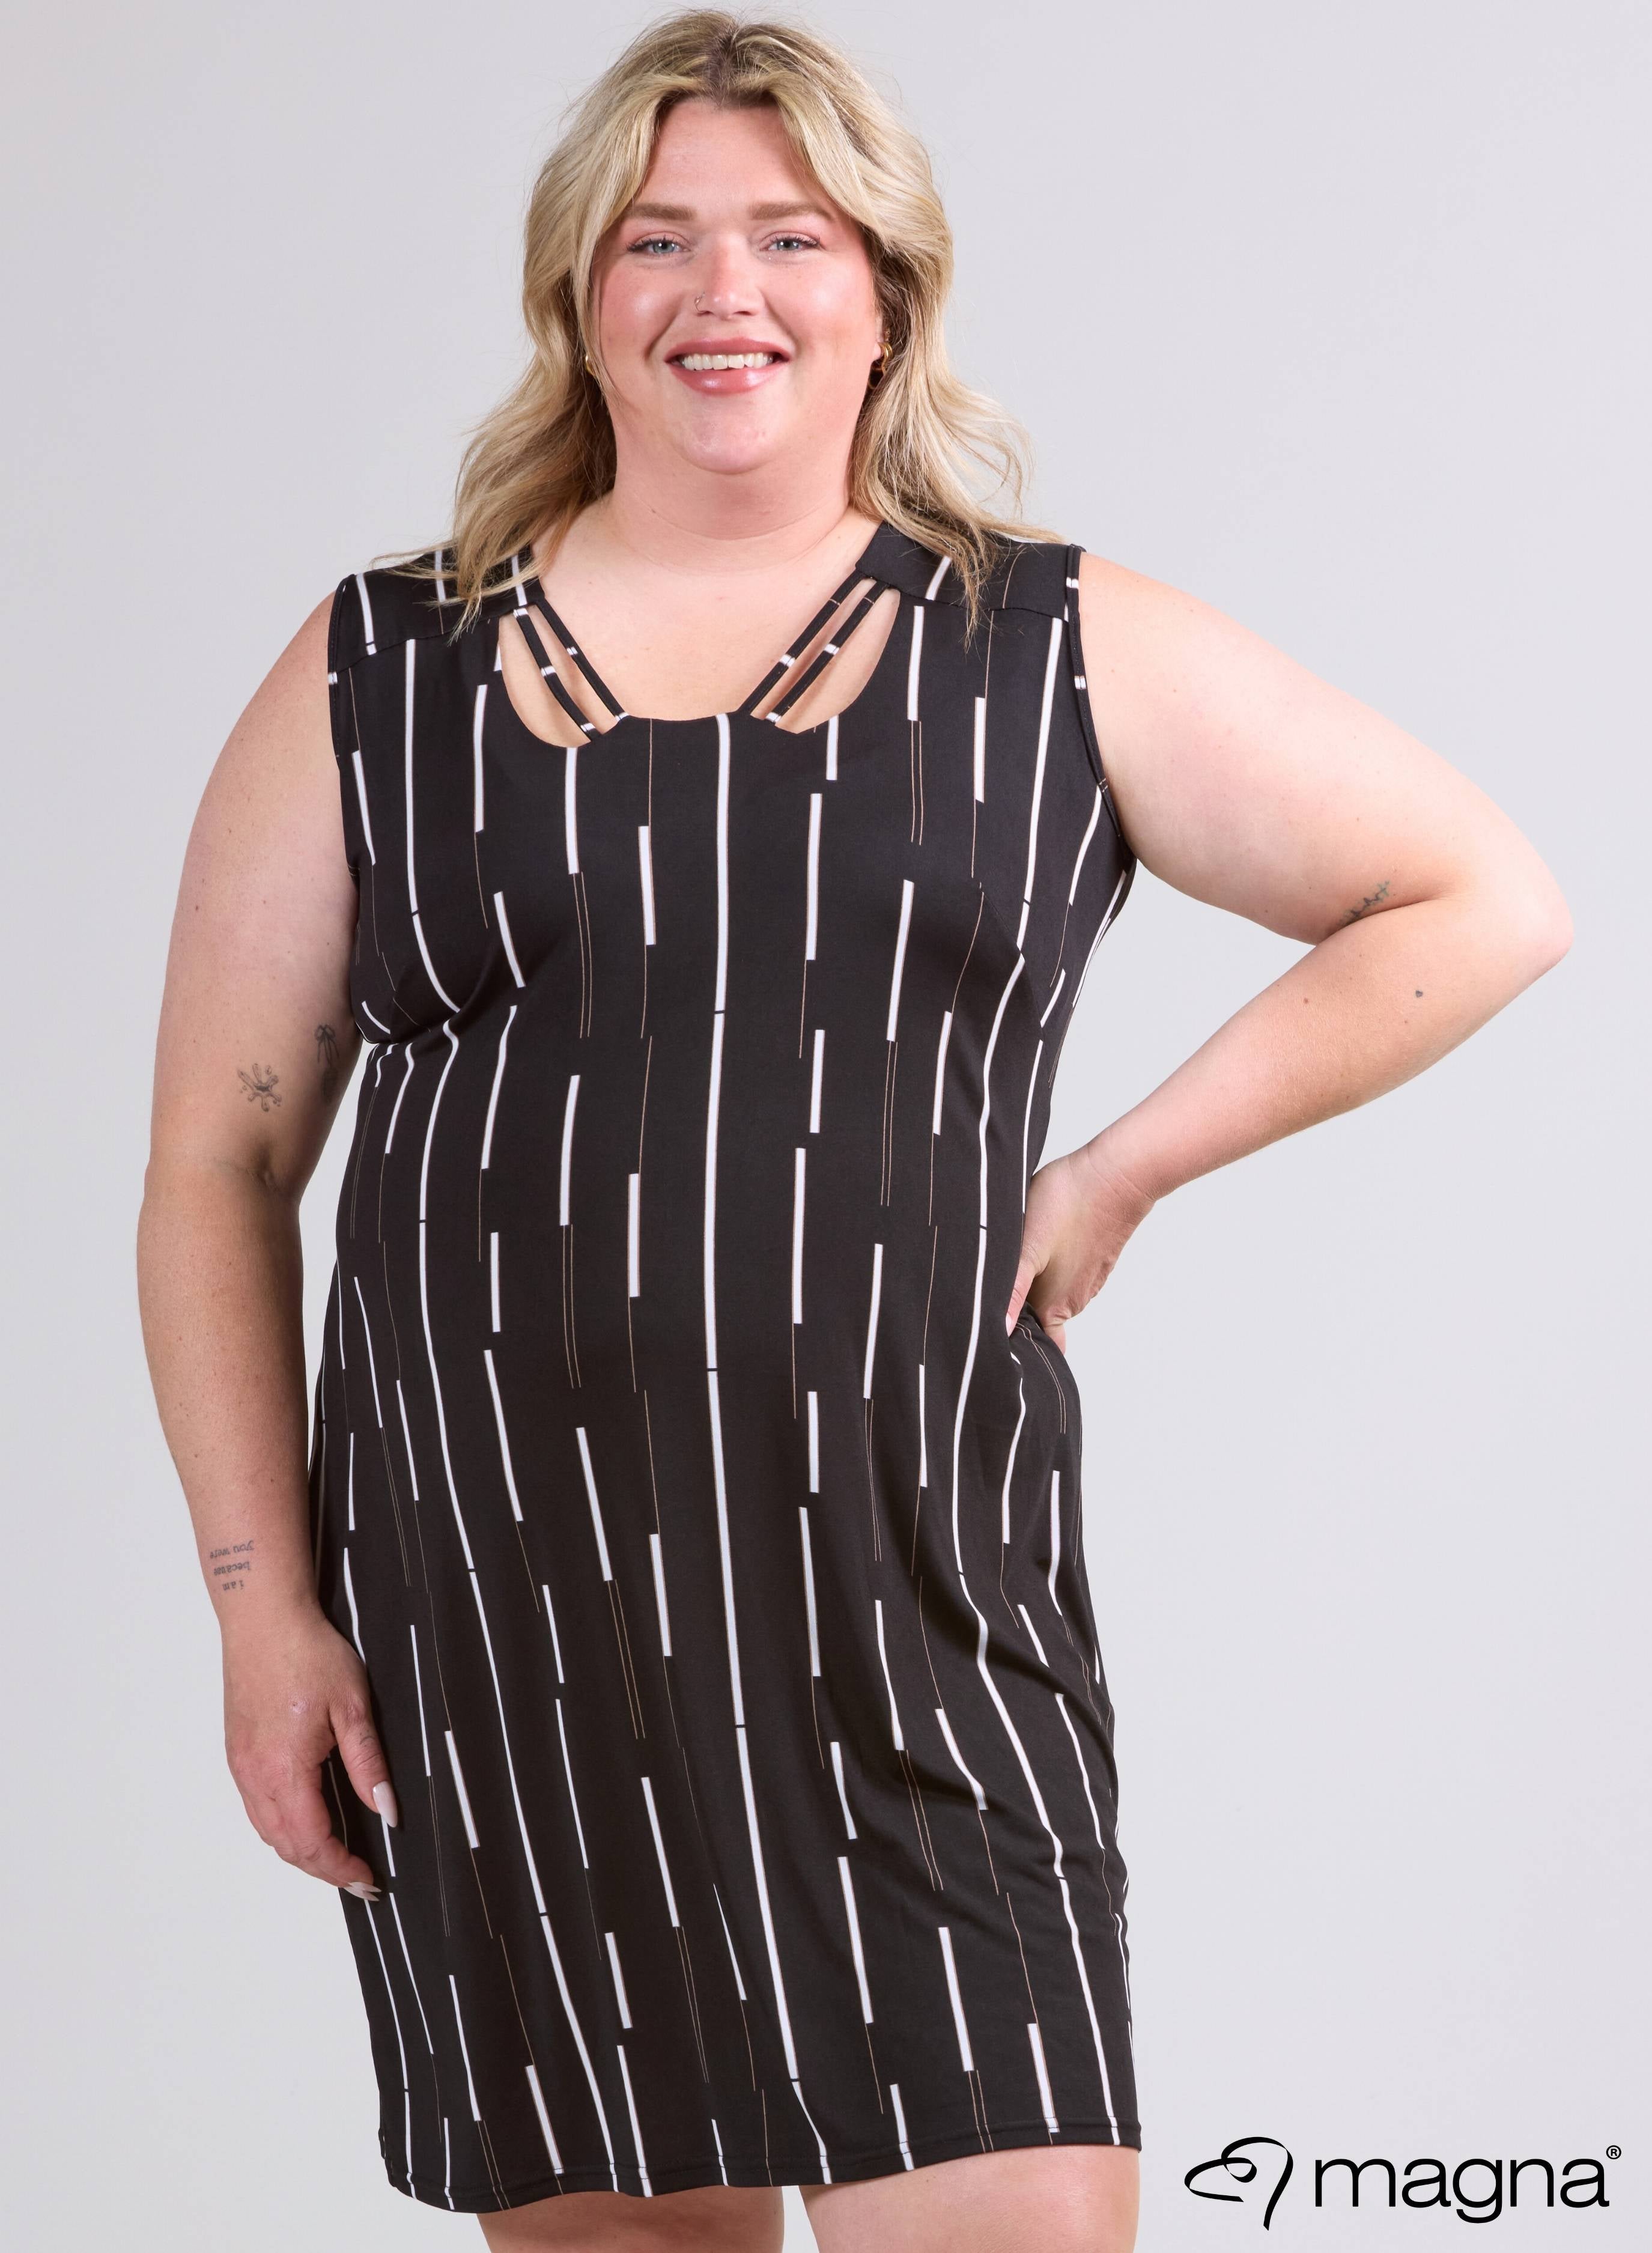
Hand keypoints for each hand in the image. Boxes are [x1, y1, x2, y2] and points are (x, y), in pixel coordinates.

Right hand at [222, 1604, 398, 1900]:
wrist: (264, 1619)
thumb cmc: (307, 1653)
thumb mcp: (353, 1707)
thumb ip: (368, 1765)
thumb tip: (387, 1810)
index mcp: (285, 1769)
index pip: (313, 1841)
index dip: (341, 1868)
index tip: (368, 1878)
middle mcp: (255, 1775)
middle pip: (286, 1846)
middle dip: (323, 1869)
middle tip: (358, 1877)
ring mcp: (241, 1766)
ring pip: (268, 1831)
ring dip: (300, 1851)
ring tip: (336, 1857)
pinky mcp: (237, 1753)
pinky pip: (256, 1808)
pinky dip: (281, 1828)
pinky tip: (305, 1821)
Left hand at [1007, 1140, 1157, 1353]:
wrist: (1116, 1175)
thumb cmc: (1069, 1205)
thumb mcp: (1026, 1248)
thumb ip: (1012, 1292)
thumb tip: (999, 1333)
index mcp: (1054, 1307)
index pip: (1034, 1343)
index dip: (1014, 1343)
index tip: (989, 1332)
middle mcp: (1072, 1301)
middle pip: (1039, 1321)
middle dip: (1016, 1313)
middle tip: (986, 1295)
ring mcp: (1085, 1281)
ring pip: (1051, 1295)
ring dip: (1030, 1287)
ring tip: (1008, 1267)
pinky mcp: (1092, 1260)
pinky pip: (1065, 1274)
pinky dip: (1048, 1269)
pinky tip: (1034, 1247)